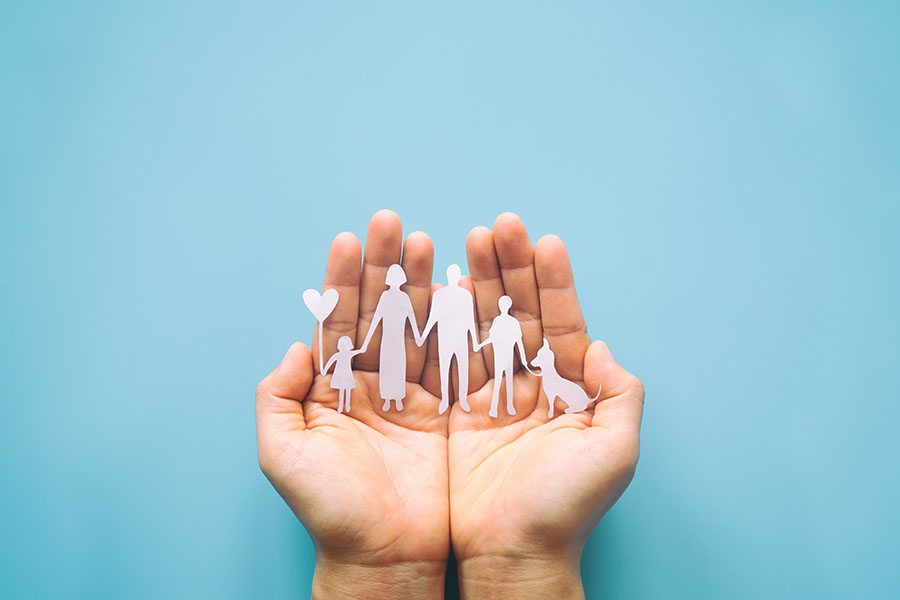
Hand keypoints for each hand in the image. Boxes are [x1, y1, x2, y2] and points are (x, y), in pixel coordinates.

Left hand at [256, 210, 449, 598]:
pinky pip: (451, 359)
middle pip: (378, 313)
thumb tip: (297, 346)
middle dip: (383, 268)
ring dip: (419, 284)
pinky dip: (455, 324)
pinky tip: (458, 287)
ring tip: (426, 241)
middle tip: (391, 224)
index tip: (349, 239)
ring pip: (415, 327)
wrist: (386, 555)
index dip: (342, 281)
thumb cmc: (330, 510)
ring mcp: (409, 395)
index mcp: (329, 389)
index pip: (337, 322)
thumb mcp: (283, 453)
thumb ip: (278, 396)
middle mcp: (369, 385)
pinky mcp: (445, 412)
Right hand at [449, 213, 643, 598]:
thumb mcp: (614, 451)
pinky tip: (443, 288)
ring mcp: (493, 396)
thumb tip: (605, 350)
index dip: (554, 282)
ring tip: (467, 241)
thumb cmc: (566, 509)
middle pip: (520, 313)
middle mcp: (532, 385)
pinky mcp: (456, 412)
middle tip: (498, 226)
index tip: (544, 241)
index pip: (562, 322)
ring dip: (477, 284)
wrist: (512, 553)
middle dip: (510, 269)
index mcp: (571, 390)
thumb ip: (620, 395)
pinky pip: (450, 359)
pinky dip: (445, 323)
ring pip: (483, 327)